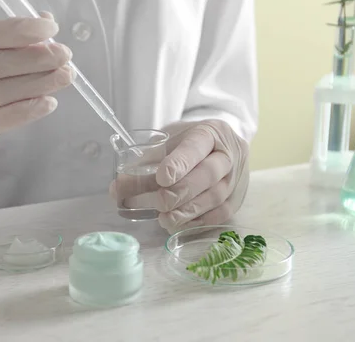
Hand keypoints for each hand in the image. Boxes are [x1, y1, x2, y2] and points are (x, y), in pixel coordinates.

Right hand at [0, 13, 72, 165]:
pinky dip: (26, 111)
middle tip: (64, 55)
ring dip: (38, 83)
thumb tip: (46, 21)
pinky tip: (49, 102)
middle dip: (35, 58)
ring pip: (1, 92)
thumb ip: (10, 39)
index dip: (19, 30)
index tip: (51, 27)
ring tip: (65, 76)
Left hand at [111, 120, 249, 233]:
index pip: (196, 146)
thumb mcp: (169, 139)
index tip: (161, 177)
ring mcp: (235, 178)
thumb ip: (147, 159)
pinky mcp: (236, 199)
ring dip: (186, 211)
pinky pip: (219, 214)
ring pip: (215, 197)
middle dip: (180, 192)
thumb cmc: (188, 142)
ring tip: (163, 218)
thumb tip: (118, 188)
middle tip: (158, 202)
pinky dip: (197, 221)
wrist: (220, 145)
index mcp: (210, 132)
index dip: (179, 163)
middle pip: (208, 175)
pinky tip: (178, 223)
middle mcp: (228, 155)